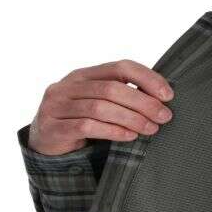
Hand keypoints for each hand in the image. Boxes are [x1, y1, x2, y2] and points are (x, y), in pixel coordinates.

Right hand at [28, 60, 174, 154]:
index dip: (146, 78)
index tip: (168, 94)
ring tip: (151, 129)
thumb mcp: (96, 106)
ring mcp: (58, 106)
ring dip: (130, 118)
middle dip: (142, 102)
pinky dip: (112, 131)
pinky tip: (129, 136)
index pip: (119, 67)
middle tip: (164, 116)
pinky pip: (87, 127)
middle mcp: (68, 86)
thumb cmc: (77, 124)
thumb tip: (160, 101)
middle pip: (112, 88)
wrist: (43, 145)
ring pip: (100, 107)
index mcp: (83, 75)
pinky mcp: (54, 128)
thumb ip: (119, 99)